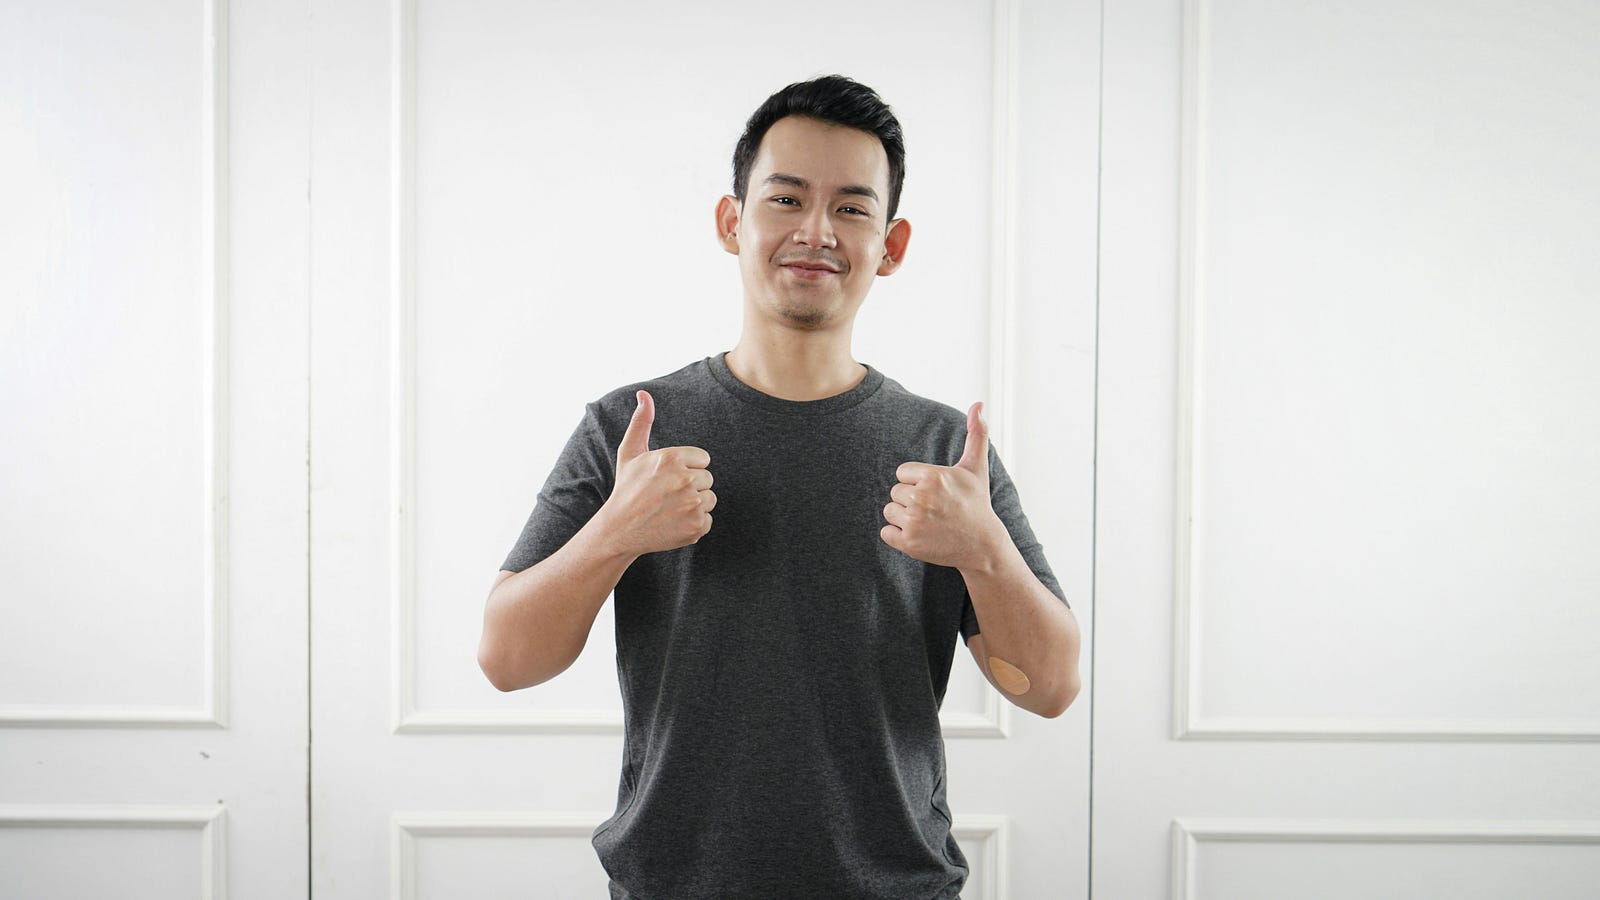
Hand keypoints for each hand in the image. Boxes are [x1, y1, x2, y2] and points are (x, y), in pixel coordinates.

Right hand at [600, 390, 715, 556]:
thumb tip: (644, 394)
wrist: (620, 529)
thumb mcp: (630, 453)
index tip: (668, 478)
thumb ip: (641, 422)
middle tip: (667, 495)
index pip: (703, 459)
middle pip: (707, 479)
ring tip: (671, 508)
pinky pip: (708, 519)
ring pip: (710, 499)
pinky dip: (694, 523)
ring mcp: (692, 505)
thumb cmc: (626, 488)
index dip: (687, 468)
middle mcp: (684, 480)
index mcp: (672, 459)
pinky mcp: (696, 526)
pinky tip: (674, 522)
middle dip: (691, 486)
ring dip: (695, 504)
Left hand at [880, 402, 1003, 568]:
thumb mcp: (975, 468)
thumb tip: (978, 404)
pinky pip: (886, 533)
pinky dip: (899, 536)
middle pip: (895, 492)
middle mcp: (921, 498)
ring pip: (889, 511)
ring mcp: (914, 522)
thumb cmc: (976, 503)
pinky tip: (921, 535)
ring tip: (928, 522)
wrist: (982, 545)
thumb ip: (975, 433)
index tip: (937, 493)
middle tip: (935, 510)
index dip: (917, 482)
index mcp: (932, 476)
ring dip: (904, 518)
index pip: (902, 473)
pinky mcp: (908, 544)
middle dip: (911, 500)